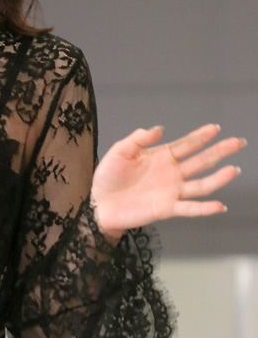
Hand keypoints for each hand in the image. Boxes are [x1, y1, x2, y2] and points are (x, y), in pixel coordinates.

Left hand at [91, 124, 245, 235]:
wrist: (99, 204)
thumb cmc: (108, 177)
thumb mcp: (120, 152)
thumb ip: (138, 139)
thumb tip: (159, 129)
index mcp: (161, 156)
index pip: (186, 144)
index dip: (201, 136)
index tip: (216, 128)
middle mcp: (171, 173)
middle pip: (201, 161)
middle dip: (220, 151)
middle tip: (238, 142)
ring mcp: (171, 191)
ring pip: (201, 184)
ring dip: (218, 178)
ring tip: (234, 170)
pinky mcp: (167, 208)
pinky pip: (189, 208)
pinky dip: (205, 208)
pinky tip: (219, 206)